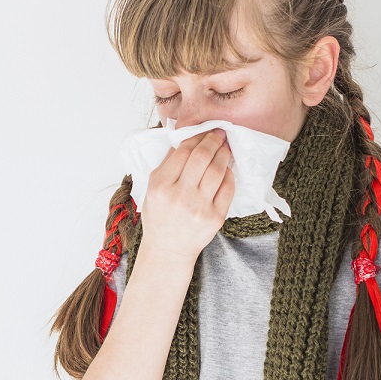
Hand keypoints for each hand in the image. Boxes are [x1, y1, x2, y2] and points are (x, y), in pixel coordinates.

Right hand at [138, 128, 234, 267]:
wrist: (168, 249)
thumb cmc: (159, 216)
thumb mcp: (151, 188)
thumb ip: (167, 163)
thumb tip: (186, 138)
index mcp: (160, 186)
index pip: (183, 151)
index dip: (197, 136)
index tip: (204, 130)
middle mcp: (179, 196)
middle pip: (202, 157)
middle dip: (214, 140)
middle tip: (220, 133)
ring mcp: (199, 208)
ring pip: (217, 170)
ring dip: (224, 154)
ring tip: (225, 147)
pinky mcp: (215, 217)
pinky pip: (227, 188)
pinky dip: (229, 175)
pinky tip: (226, 169)